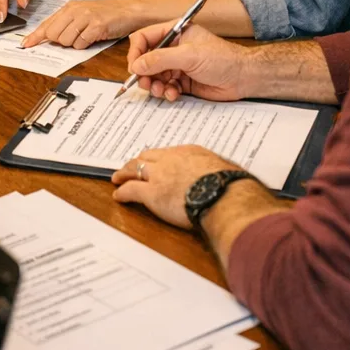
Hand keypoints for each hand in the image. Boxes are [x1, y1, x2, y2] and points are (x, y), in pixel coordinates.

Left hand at [22, 0, 144, 49]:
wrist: (128, 10)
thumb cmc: (106, 14)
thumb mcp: (82, 14)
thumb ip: (65, 24)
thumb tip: (48, 37)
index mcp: (69, 8)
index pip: (47, 24)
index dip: (35, 36)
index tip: (25, 44)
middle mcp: (75, 10)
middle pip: (53, 35)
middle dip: (61, 42)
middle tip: (76, 37)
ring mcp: (85, 17)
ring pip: (66, 41)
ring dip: (75, 44)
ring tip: (87, 36)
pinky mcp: (96, 26)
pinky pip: (81, 43)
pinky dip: (85, 45)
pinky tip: (94, 37)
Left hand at [112, 146, 234, 228]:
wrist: (225, 195)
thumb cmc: (232, 186)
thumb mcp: (225, 171)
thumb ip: (217, 172)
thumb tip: (226, 180)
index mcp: (189, 152)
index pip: (168, 153)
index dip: (159, 159)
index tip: (156, 162)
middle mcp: (171, 159)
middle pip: (148, 157)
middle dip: (138, 162)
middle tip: (131, 166)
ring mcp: (159, 175)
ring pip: (134, 169)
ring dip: (124, 173)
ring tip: (118, 178)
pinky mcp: (152, 193)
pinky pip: (131, 190)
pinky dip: (122, 193)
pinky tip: (118, 196)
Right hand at [126, 22, 249, 101]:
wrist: (243, 78)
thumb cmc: (223, 59)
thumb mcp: (190, 56)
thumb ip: (161, 59)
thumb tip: (138, 64)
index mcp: (175, 33)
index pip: (145, 38)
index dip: (136, 52)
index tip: (134, 67)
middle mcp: (173, 48)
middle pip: (146, 59)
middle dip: (144, 73)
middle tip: (145, 83)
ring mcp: (177, 65)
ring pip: (154, 76)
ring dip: (154, 85)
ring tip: (160, 90)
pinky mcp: (182, 82)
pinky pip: (165, 87)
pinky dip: (166, 92)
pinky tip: (174, 94)